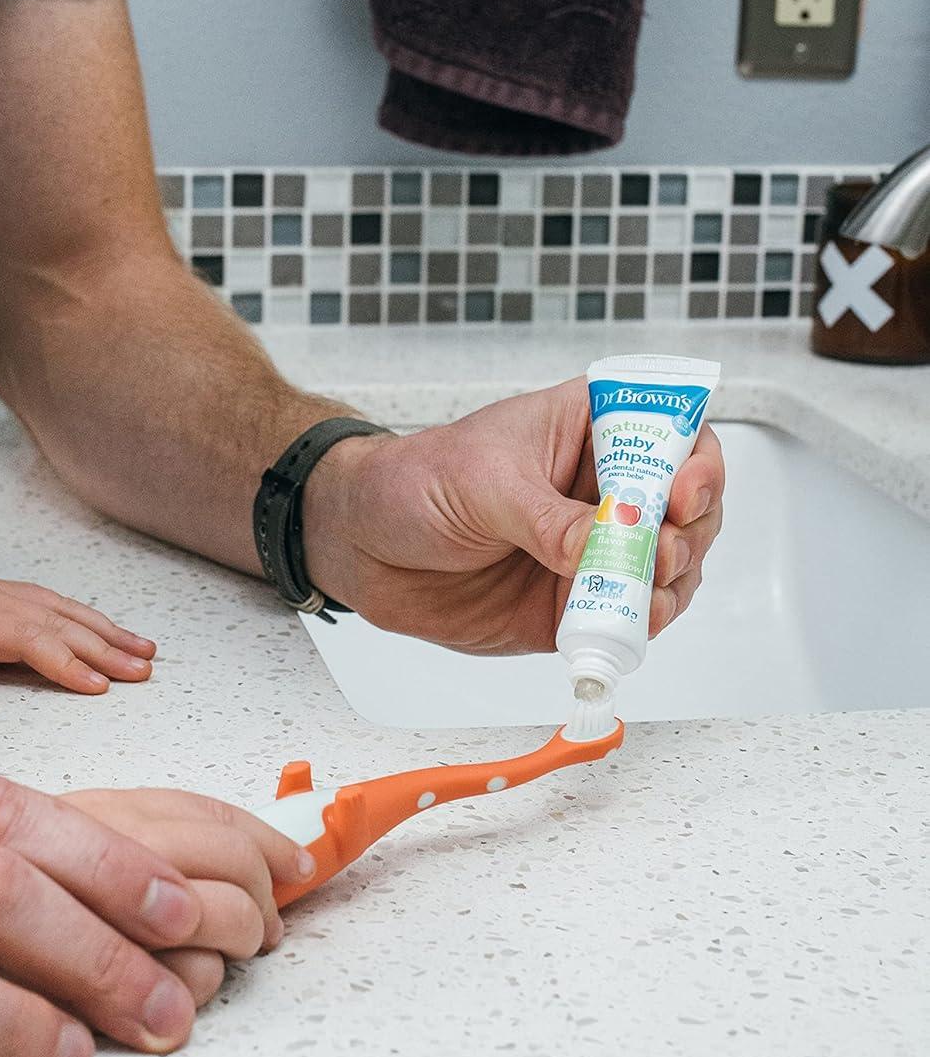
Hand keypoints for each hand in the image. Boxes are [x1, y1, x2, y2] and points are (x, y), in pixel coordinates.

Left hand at [0, 576, 155, 725]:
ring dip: (107, 631)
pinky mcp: (7, 599)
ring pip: (63, 610)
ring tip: (145, 652)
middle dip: (103, 647)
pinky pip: (56, 607)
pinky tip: (115, 636)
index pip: (28, 639)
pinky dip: (90, 622)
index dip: (66, 661)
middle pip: (55, 622)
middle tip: (141, 672)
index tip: (99, 686)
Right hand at [60, 788, 313, 1008]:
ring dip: (220, 958)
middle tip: (258, 929)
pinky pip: (160, 989)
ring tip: (198, 974)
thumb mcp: (42, 859)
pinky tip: (150, 1009)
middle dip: (254, 898)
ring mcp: (64, 905)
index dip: (261, 838)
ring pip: (198, 922)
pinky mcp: (49, 979)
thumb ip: (118, 851)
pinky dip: (179, 1002)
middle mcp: (70, 842)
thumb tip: (231, 866)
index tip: (295, 862)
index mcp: (79, 809)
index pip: (196, 809)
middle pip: (212, 859)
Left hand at [303, 378, 724, 654]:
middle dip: (689, 533)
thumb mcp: (481, 485)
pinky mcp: (572, 604)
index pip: (673, 432)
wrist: (360, 543)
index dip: (696, 463)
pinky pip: (628, 618)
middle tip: (660, 552)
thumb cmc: (412, 482)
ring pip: (671, 568)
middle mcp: (602, 490)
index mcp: (587, 431)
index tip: (683, 494)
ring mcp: (593, 549)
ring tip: (640, 591)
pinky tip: (626, 624)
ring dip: (670, 583)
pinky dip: (638, 625)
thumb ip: (547, 519)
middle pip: (690, 509)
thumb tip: (611, 542)